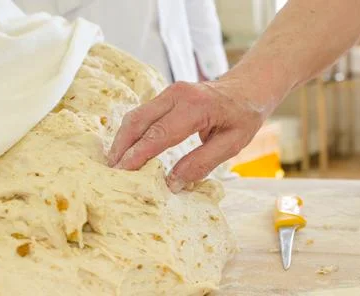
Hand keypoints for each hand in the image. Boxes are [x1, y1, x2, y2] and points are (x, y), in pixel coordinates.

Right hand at [107, 80, 267, 192]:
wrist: (247, 88)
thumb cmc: (243, 116)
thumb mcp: (232, 143)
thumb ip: (202, 162)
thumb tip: (173, 182)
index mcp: (196, 106)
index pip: (159, 133)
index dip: (139, 154)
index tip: (123, 171)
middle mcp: (177, 94)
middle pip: (139, 121)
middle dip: (122, 147)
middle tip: (112, 172)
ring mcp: (169, 92)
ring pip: (136, 116)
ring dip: (123, 140)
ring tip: (115, 164)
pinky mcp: (166, 95)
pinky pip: (143, 114)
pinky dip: (132, 132)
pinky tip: (127, 149)